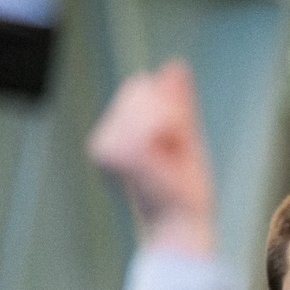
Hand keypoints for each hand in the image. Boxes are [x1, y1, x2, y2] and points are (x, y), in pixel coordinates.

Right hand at [86, 61, 214, 256]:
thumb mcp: (184, 137)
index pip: (140, 87)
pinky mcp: (121, 154)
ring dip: (172, 126)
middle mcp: (103, 140)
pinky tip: (170, 158)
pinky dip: (172, 133)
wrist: (185, 224)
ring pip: (149, 101)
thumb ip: (177, 101)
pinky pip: (156, 119)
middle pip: (141, 89)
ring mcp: (107, 147)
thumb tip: (175, 64)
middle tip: (174, 153)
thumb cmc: (185, 190)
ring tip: (171, 157)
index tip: (174, 143)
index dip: (168, 109)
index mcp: (114, 135)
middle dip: (170, 115)